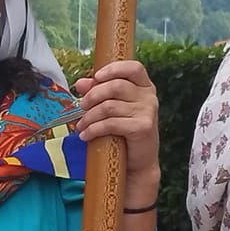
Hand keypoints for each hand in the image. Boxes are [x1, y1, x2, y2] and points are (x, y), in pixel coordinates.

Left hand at [72, 59, 160, 179]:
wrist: (137, 163)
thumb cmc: (123, 132)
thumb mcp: (112, 109)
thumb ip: (98, 92)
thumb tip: (80, 83)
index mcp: (144, 86)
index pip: (133, 67)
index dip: (113, 69)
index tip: (96, 76)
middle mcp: (149, 96)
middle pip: (115, 86)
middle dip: (93, 96)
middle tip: (81, 106)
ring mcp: (148, 112)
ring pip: (109, 106)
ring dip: (89, 117)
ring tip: (81, 126)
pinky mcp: (142, 127)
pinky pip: (111, 123)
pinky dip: (93, 129)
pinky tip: (85, 136)